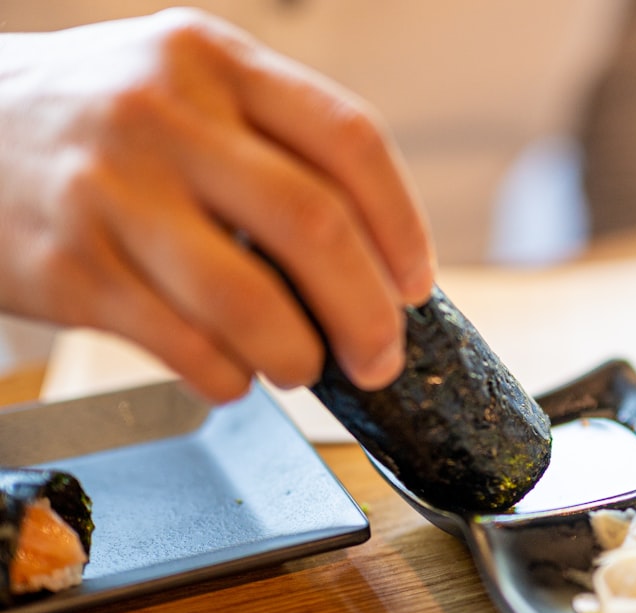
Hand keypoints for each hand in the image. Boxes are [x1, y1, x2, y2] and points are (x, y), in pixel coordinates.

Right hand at [0, 8, 434, 400]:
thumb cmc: (100, 121)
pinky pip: (184, 345)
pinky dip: (228, 377)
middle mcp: (166, 115)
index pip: (350, 140)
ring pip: (250, 300)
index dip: (403, 226)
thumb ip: (272, 147)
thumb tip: (370, 261)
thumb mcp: (187, 90)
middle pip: (315, 226)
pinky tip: (232, 373)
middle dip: (368, 314)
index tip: (415, 285)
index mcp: (216, 62)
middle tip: (380, 357)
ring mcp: (112, 191)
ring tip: (301, 367)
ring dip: (297, 355)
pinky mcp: (70, 268)